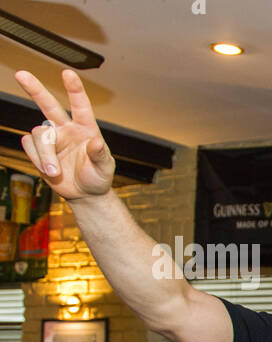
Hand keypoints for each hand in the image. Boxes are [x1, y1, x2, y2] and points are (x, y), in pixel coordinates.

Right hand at [14, 69, 114, 200]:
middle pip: (48, 105)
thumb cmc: (98, 176)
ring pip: (38, 135)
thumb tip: (96, 142)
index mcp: (86, 129)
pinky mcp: (38, 148)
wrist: (84, 193)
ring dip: (45, 155)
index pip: (81, 106)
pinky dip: (38, 160)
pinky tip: (50, 170)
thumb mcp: (105, 168)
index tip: (68, 73)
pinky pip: (29, 147)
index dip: (74, 89)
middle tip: (21, 74)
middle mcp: (66, 128)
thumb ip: (100, 155)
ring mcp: (51, 138)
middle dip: (35, 89)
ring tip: (55, 172)